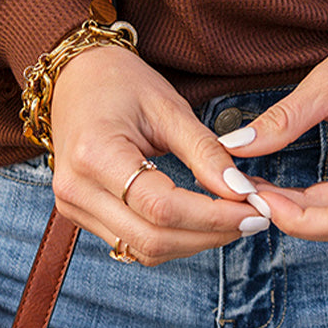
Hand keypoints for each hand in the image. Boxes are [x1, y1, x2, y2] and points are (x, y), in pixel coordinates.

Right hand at [49, 47, 271, 264]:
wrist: (77, 77)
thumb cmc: (121, 82)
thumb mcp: (169, 107)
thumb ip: (205, 152)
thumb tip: (241, 191)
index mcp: (95, 154)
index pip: (161, 207)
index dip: (213, 216)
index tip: (254, 209)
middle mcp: (76, 189)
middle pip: (152, 239)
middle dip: (210, 234)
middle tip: (254, 218)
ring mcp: (74, 207)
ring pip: (143, 250)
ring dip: (195, 242)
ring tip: (234, 218)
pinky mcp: (81, 215)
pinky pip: (132, 243)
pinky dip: (173, 239)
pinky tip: (202, 221)